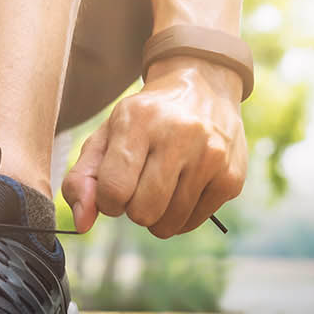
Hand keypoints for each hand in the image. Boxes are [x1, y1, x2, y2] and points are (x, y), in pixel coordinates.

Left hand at [63, 56, 246, 237]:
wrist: (202, 88)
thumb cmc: (145, 121)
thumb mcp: (106, 136)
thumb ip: (82, 179)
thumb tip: (82, 224)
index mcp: (139, 120)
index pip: (114, 189)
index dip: (107, 201)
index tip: (114, 189)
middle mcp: (180, 134)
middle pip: (143, 212)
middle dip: (134, 209)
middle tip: (140, 186)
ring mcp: (211, 156)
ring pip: (169, 224)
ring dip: (158, 216)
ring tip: (162, 187)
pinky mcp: (231, 177)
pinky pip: (193, 222)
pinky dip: (181, 216)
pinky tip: (183, 188)